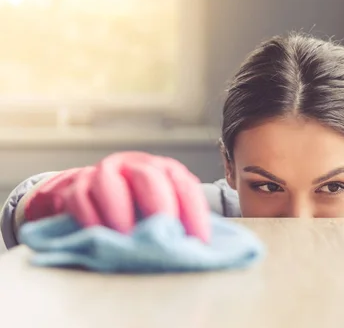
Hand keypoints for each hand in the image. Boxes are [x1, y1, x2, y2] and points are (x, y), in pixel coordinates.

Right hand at [24, 152, 210, 241]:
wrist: (84, 196)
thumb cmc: (131, 208)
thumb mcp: (156, 210)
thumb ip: (175, 222)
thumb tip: (195, 248)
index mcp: (161, 170)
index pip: (183, 184)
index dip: (194, 212)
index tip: (199, 241)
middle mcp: (133, 165)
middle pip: (148, 177)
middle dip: (159, 206)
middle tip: (163, 237)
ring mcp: (101, 173)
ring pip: (109, 182)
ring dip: (120, 212)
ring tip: (128, 240)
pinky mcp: (74, 186)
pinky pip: (80, 198)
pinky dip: (90, 219)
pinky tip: (100, 238)